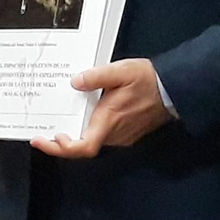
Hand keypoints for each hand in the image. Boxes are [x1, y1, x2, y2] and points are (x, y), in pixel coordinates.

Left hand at [31, 58, 170, 159]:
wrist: (174, 89)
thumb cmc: (148, 81)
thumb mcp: (120, 71)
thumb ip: (96, 77)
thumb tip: (75, 82)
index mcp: (108, 121)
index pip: (82, 147)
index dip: (60, 148)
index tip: (44, 140)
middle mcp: (114, 134)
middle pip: (83, 145)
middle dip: (63, 140)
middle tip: (44, 130)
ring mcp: (122, 136)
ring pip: (94, 139)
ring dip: (78, 133)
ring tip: (64, 119)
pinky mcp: (128, 133)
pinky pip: (105, 135)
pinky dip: (93, 128)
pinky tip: (89, 114)